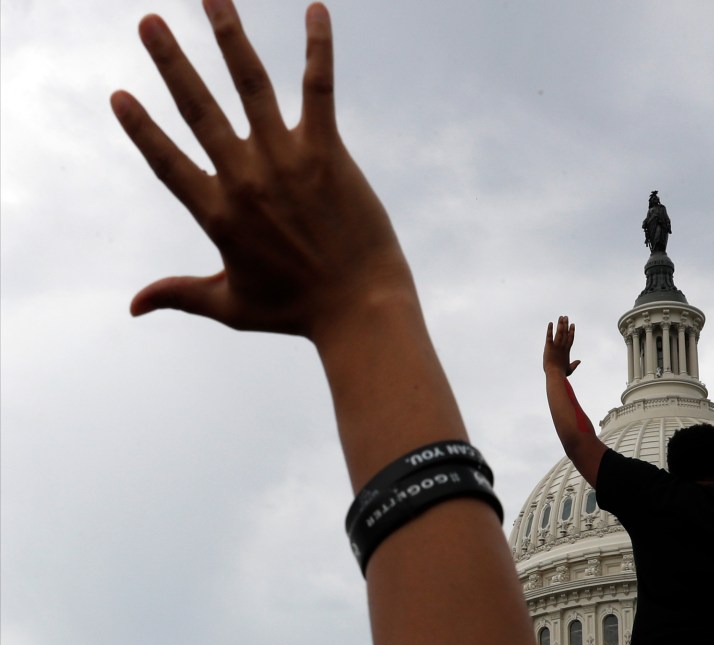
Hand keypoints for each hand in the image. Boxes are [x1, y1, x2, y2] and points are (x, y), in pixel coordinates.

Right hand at [113, 1, 408, 341]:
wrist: (360, 310)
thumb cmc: (298, 312)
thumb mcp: (231, 307)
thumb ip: (181, 294)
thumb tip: (133, 307)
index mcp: (218, 214)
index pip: (166, 161)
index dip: (142, 128)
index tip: (119, 95)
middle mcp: (244, 180)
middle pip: (199, 110)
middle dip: (172, 62)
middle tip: (150, 22)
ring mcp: (286, 163)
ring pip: (250, 86)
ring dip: (229, 37)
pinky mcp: (327, 153)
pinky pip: (319, 89)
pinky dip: (319, 48)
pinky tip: (317, 9)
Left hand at [543, 316, 580, 376]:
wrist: (555, 374)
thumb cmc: (561, 373)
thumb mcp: (569, 369)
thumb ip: (574, 364)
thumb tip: (579, 361)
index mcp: (566, 350)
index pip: (570, 338)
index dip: (572, 331)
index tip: (573, 324)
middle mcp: (562, 346)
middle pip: (565, 333)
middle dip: (566, 324)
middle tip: (566, 317)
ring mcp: (556, 346)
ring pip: (559, 333)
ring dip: (560, 324)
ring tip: (561, 317)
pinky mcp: (549, 346)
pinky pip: (549, 336)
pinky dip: (550, 329)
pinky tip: (550, 323)